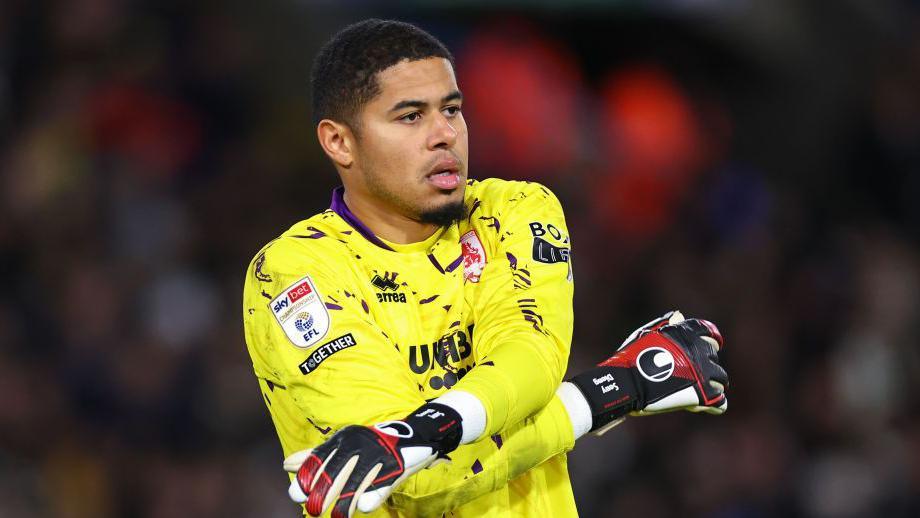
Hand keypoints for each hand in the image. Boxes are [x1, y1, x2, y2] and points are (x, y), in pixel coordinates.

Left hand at [283, 403, 461, 517]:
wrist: (414, 436)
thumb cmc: (373, 445)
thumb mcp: (345, 446)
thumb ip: (317, 456)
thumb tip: (287, 465)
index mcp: (346, 439)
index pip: (323, 456)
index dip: (310, 474)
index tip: (299, 491)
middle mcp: (361, 445)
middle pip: (338, 470)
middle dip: (323, 490)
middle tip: (312, 507)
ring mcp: (378, 457)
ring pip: (357, 481)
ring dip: (344, 501)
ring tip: (335, 517)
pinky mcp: (395, 468)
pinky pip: (380, 486)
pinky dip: (371, 497)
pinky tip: (362, 507)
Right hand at [569, 312, 727, 434]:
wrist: (626, 385)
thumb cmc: (630, 359)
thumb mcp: (645, 334)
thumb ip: (665, 325)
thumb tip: (679, 315)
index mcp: (686, 333)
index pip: (709, 332)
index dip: (712, 339)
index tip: (712, 345)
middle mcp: (699, 350)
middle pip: (714, 356)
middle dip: (707, 364)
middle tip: (697, 373)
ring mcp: (703, 373)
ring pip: (720, 380)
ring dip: (712, 385)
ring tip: (699, 391)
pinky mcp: (704, 395)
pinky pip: (720, 402)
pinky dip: (713, 405)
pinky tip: (703, 405)